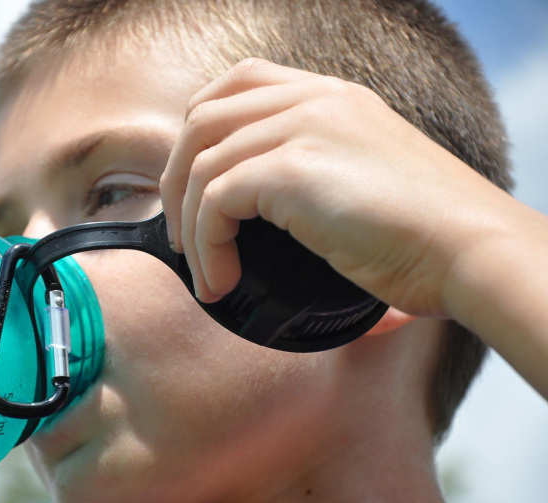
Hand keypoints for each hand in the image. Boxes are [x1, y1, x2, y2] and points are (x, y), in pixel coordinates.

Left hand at [159, 58, 506, 317]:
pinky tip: (219, 278)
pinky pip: (215, 201)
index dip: (199, 129)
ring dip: (189, 225)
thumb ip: (316, 177)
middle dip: (176, 180)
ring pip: (201, 162)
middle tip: (183, 234)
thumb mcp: (366, 181)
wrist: (468, 249)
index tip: (194, 183)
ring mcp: (304, 128)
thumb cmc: (426, 233)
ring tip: (204, 269)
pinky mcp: (294, 169)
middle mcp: (314, 101)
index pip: (239, 82)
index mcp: (331, 97)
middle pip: (202, 117)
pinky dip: (206, 245)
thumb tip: (274, 222)